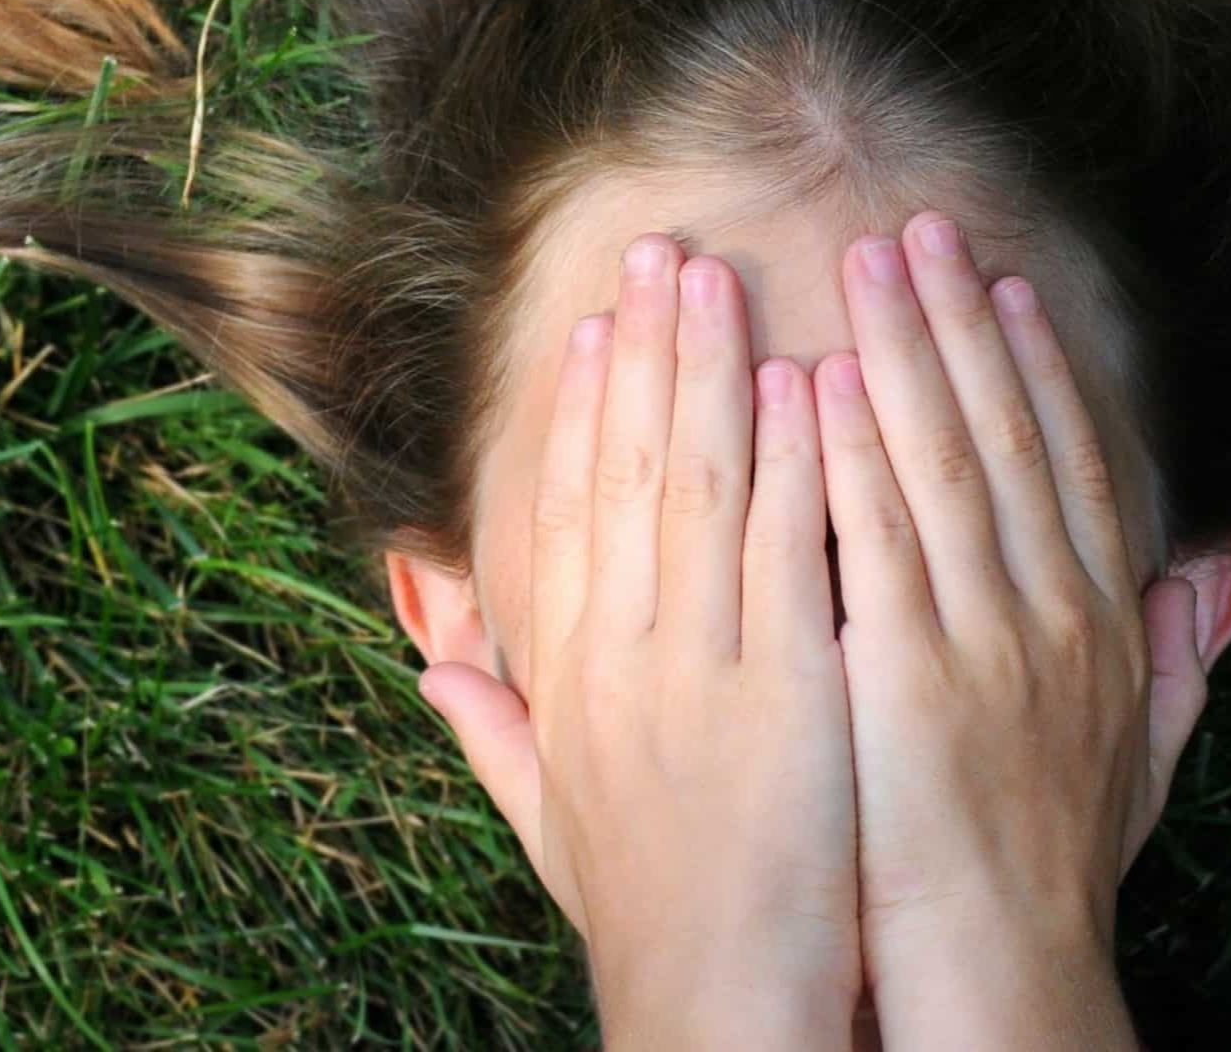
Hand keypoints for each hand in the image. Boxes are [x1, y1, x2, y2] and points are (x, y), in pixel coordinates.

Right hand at [418, 234, 859, 1047]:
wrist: (713, 1002)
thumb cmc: (645, 912)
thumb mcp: (550, 816)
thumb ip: (493, 728)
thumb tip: (431, 656)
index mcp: (570, 678)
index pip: (566, 514)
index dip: (582, 413)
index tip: (596, 330)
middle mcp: (621, 653)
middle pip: (627, 472)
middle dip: (646, 354)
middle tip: (659, 253)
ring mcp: (699, 664)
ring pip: (699, 486)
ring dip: (709, 371)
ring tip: (717, 278)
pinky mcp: (783, 688)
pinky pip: (779, 549)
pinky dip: (788, 459)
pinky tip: (799, 382)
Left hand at [813, 211, 1204, 1046]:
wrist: (1005, 967)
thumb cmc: (1058, 865)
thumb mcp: (1145, 753)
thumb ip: (1186, 653)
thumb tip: (1228, 567)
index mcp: (1101, 620)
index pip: (1067, 461)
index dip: (1036, 365)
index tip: (1004, 286)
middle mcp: (1054, 610)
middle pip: (1004, 435)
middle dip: (961, 322)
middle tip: (921, 227)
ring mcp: (986, 637)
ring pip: (944, 462)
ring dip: (907, 352)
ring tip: (869, 263)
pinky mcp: (911, 674)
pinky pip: (880, 539)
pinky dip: (855, 452)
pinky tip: (825, 379)